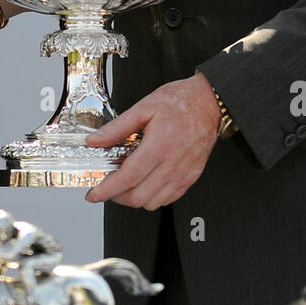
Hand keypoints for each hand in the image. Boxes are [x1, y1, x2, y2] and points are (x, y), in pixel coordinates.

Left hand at [85, 73, 223, 208]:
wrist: (210, 102)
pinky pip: (169, 199)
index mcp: (158, 146)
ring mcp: (183, 174)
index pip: (127, 178)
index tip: (94, 194)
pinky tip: (146, 182)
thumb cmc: (181, 101)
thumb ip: (117, 127)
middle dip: (117, 197)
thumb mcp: (144, 107)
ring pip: (153, 203)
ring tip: (126, 183)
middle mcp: (172, 165)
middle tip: (108, 186)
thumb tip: (95, 140)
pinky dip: (153, 197)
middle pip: (138, 197)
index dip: (107, 190)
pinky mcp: (191, 177)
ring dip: (135, 198)